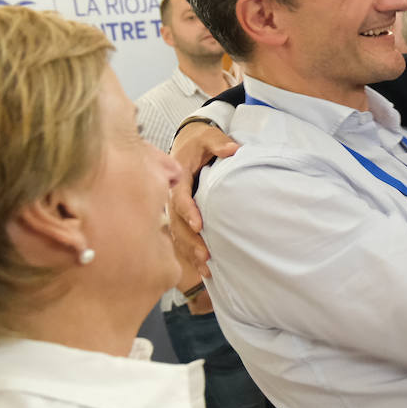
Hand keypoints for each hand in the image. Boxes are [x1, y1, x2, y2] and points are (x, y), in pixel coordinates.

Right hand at [169, 121, 239, 276]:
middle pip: (177, 222)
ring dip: (191, 250)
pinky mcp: (180, 215)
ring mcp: (175, 207)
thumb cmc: (198, 142)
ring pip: (179, 232)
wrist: (187, 143)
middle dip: (190, 240)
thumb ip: (219, 143)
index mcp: (177, 177)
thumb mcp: (208, 137)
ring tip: (206, 268)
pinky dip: (190, 252)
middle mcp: (173, 196)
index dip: (188, 211)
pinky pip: (182, 236)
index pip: (180, 197)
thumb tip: (233, 149)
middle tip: (205, 255)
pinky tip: (202, 270)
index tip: (200, 225)